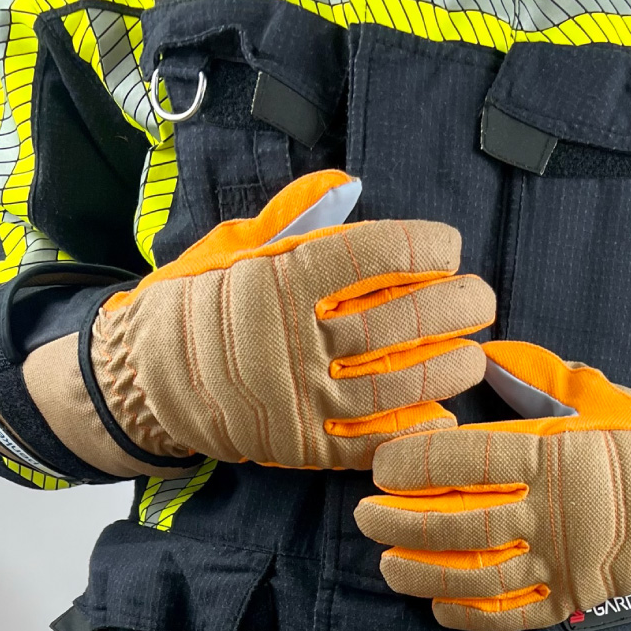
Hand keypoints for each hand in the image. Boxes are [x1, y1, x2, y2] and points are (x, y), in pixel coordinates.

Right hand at [91, 170, 495, 468]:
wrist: (148, 377)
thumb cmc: (202, 303)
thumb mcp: (237, 248)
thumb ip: (295, 219)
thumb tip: (348, 186)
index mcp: (278, 279)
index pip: (370, 254)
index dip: (423, 246)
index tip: (449, 246)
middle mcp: (292, 339)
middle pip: (395, 322)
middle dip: (454, 307)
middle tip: (482, 299)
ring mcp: (296, 397)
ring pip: (392, 386)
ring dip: (446, 371)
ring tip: (473, 357)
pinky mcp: (300, 444)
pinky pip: (367, 444)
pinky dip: (411, 432)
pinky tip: (443, 416)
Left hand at [355, 341, 630, 630]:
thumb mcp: (598, 397)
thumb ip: (536, 379)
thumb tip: (486, 358)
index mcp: (558, 454)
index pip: (467, 460)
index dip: (414, 465)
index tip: (381, 468)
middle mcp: (556, 512)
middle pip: (460, 522)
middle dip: (400, 523)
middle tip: (364, 517)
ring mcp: (566, 561)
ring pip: (478, 575)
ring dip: (422, 572)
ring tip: (386, 564)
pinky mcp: (576, 595)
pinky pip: (514, 614)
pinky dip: (470, 614)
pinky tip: (437, 605)